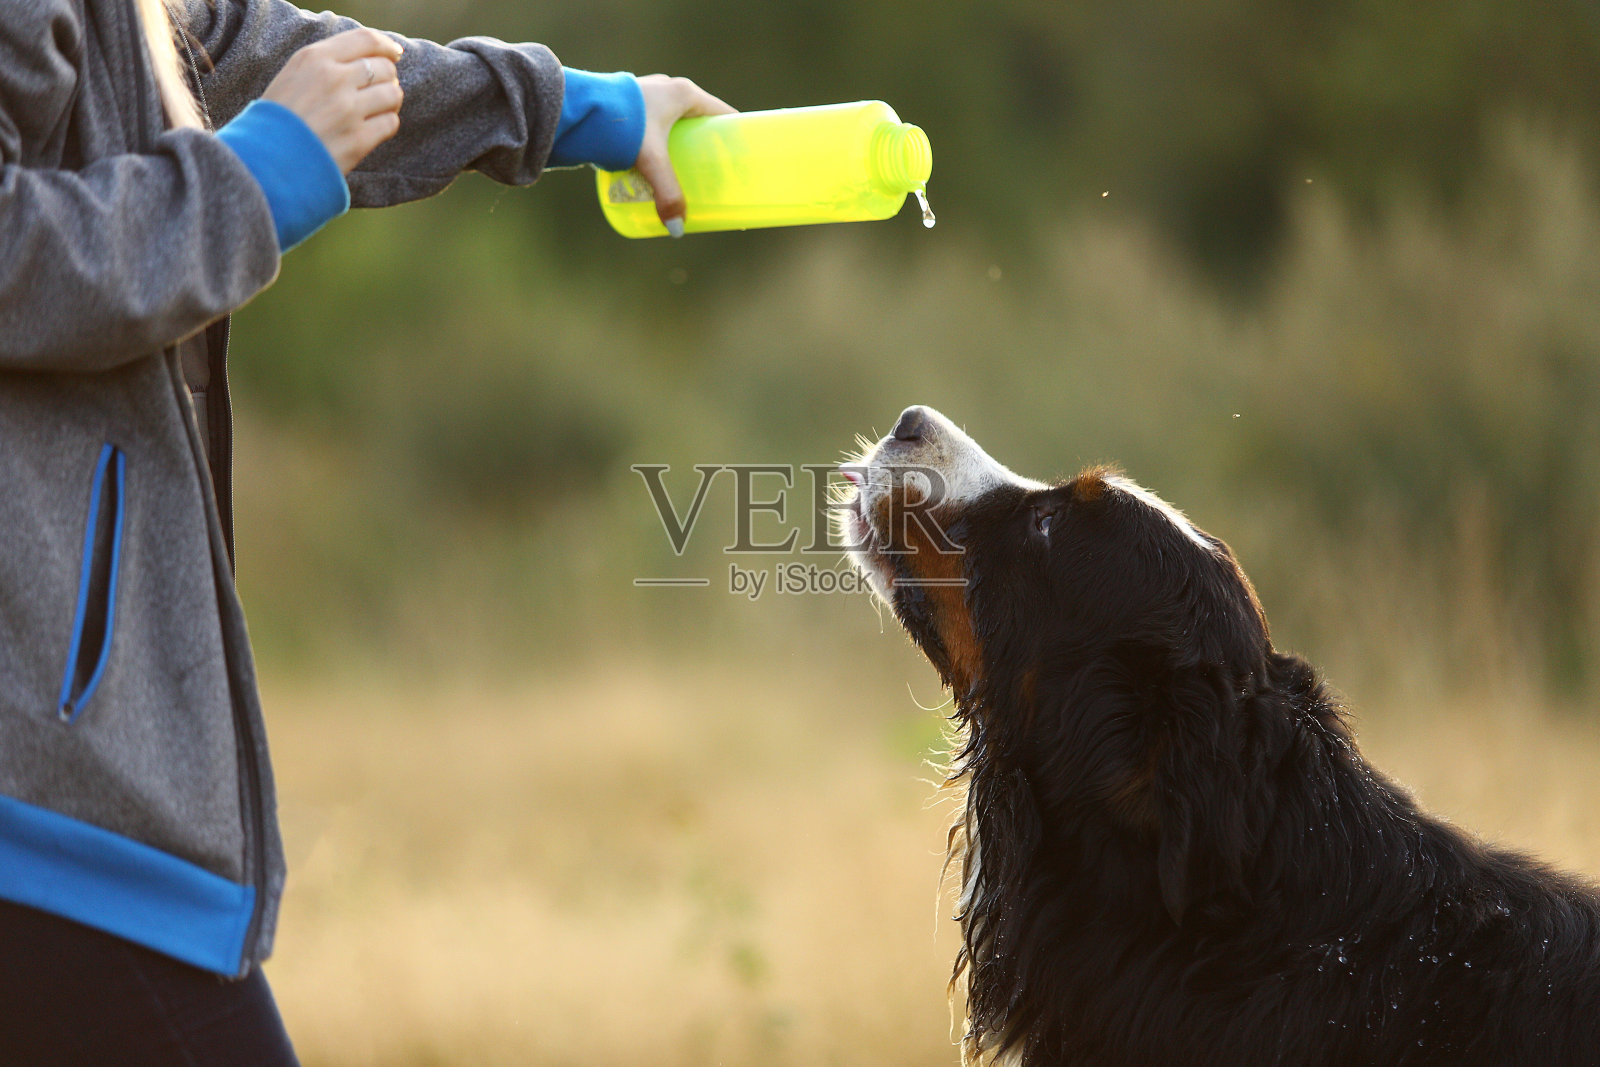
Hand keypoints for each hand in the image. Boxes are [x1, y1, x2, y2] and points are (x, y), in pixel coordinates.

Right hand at [261, 28, 404, 174]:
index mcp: (315, 58)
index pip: (366, 40)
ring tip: (375, 109)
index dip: (387, 47)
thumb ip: (327, 62)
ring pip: (393, 94)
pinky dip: (386, 124)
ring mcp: (348, 110)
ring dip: (389, 101)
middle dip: (387, 78)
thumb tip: (370, 58)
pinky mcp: (358, 140)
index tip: (394, 55)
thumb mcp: (293, 75)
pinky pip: (391, 123)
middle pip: (385, 68)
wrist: (264, 160)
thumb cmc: (278, 117)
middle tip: (376, 91)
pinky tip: (371, 128)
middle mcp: (334, 80)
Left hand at [633, 74, 735, 233]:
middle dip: (705, 147)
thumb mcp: (651, 162)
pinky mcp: (628, 106)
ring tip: (682, 172)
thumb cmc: (619, 127)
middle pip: (698, 121)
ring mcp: (646, 95)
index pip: (723, 114)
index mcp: (683, 93)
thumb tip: (677, 230)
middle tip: (711, 174)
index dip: (734, 137)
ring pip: (673, 123)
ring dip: (679, 145)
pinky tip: (653, 162)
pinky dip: (658, 143)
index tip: (741, 159)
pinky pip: (653, 125)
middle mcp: (666, 89)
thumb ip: (667, 194)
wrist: (576, 108)